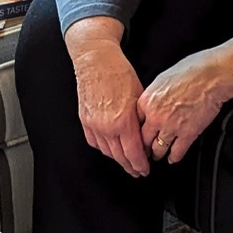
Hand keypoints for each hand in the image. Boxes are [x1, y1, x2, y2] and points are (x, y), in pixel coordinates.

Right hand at [66, 19, 147, 177]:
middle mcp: (107, 126)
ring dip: (118, 159)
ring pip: (107, 152)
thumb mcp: (140, 97)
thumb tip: (148, 136)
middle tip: (137, 171)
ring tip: (126, 161)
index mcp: (123, 121)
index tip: (145, 169)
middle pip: (120, 157)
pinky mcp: (85, 121)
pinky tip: (111, 148)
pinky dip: (104, 148)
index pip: (134, 153)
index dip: (141, 165)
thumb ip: (142, 121)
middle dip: (131, 167)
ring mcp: (94, 125)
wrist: (96, 61)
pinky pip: (94, 142)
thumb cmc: (118, 73)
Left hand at [139, 30, 232, 164]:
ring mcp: (171, 127)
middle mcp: (155, 117)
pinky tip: (173, 158)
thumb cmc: (190, 71)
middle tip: (143, 152)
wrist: (211, 76)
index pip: (134, 123)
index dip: (135, 132)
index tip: (137, 136)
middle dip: (143, 148)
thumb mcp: (162, 79)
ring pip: (158, 149)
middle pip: (143, 140)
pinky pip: (177, 152)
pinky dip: (174, 158)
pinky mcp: (187, 134)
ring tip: (157, 156)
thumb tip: (152, 102)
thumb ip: (153, 95)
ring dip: (157, 155)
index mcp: (146, 102)